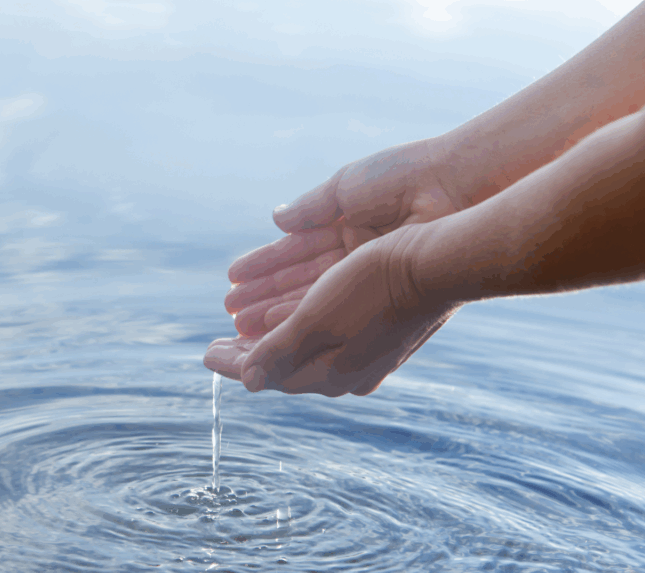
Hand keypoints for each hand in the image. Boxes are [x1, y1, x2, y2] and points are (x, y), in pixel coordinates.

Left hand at [206, 224, 459, 396]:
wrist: (439, 263)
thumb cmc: (373, 287)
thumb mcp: (316, 319)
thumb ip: (278, 351)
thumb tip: (248, 382)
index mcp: (331, 375)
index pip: (269, 374)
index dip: (234, 363)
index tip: (204, 352)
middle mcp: (349, 373)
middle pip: (288, 366)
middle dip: (251, 354)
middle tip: (219, 345)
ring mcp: (368, 354)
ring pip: (307, 350)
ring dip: (273, 337)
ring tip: (247, 327)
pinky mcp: (381, 332)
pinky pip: (328, 336)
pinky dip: (300, 326)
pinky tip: (293, 315)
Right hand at [226, 137, 462, 336]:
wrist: (454, 187)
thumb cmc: (404, 178)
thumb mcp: (345, 188)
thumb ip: (310, 208)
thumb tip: (277, 220)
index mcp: (350, 223)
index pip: (297, 251)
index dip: (265, 266)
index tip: (234, 280)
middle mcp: (359, 254)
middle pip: (302, 281)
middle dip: (265, 298)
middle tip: (231, 316)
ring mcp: (371, 275)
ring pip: (313, 300)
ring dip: (276, 313)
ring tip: (241, 327)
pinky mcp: (384, 292)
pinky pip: (334, 310)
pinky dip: (303, 317)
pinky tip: (273, 327)